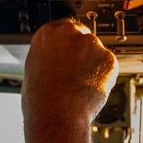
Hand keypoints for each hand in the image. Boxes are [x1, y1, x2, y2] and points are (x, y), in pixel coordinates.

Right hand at [21, 18, 117, 142]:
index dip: (66, 42)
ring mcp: (91, 44)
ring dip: (92, 64)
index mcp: (47, 34)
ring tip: (79, 84)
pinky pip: (107, 65)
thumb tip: (56, 58)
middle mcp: (70, 33)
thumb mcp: (34, 69)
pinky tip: (89, 88)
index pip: (61, 27)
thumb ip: (48, 56)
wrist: (57, 115)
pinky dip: (103, 76)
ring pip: (95, 51)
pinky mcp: (109, 58)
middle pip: (81, 36)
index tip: (67, 51)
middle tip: (74, 72)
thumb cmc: (40, 99)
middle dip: (80, 51)